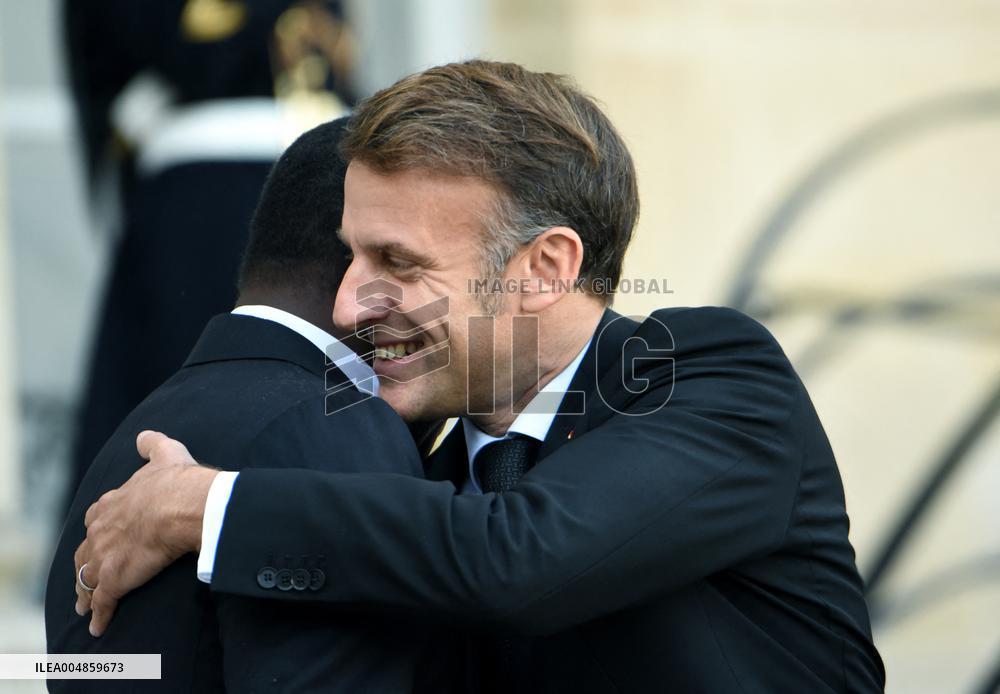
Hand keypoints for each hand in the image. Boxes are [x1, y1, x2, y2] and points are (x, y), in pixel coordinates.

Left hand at [74, 431, 218, 636]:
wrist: (183, 506)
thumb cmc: (176, 481)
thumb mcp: (165, 454)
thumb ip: (153, 445)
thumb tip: (144, 435)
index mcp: (112, 504)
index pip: (97, 519)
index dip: (99, 530)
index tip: (100, 537)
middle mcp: (101, 530)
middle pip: (86, 551)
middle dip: (86, 564)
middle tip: (87, 575)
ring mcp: (104, 556)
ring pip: (87, 579)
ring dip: (86, 594)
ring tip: (85, 606)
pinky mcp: (114, 580)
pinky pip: (102, 603)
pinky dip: (98, 616)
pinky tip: (98, 626)